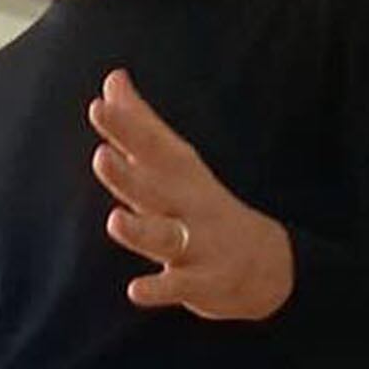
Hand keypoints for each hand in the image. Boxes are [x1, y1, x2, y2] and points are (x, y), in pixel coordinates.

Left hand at [88, 68, 294, 320]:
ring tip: (115, 221)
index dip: (126, 128)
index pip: (151, 146)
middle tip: (100, 156)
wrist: (269, 264)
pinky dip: (159, 290)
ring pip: (165, 236)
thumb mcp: (175, 164)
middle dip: (128, 174)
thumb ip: (141, 123)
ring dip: (141, 230)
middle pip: (154, 188)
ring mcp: (197, 243)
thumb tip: (112, 78)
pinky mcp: (203, 282)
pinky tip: (136, 290)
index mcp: (178, 175)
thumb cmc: (202, 205)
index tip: (99, 106)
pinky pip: (179, 286)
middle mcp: (187, 205)